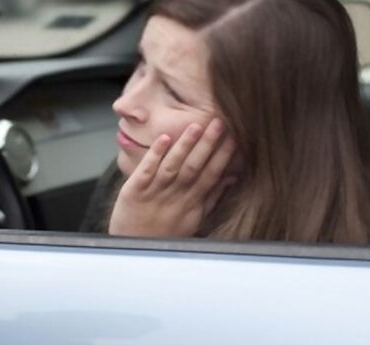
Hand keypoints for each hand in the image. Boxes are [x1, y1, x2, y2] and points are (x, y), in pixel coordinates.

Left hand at [108, 119, 236, 237]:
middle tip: (218, 122)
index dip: (223, 157)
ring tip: (195, 126)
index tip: (235, 137)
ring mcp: (154, 192)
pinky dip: (154, 155)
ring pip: (172, 166)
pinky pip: (145, 171)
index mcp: (192, 201)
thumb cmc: (165, 231)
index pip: (211, 175)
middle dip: (207, 145)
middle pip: (194, 167)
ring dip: (184, 146)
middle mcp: (175, 195)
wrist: (134, 247)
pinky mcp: (134, 190)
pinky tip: (164, 139)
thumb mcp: (194, 218)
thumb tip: (232, 177)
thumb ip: (212, 197)